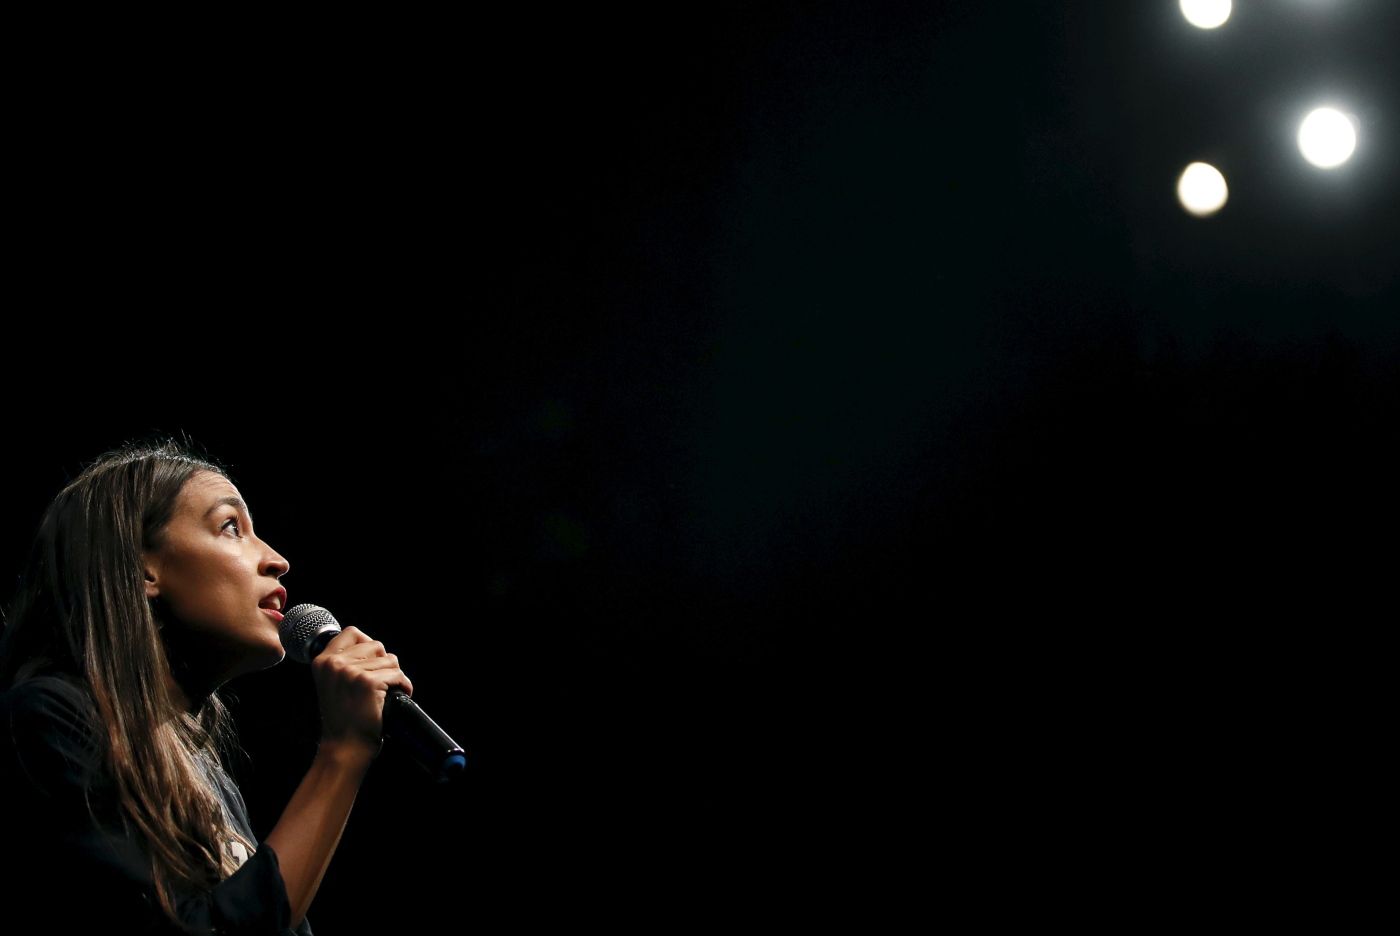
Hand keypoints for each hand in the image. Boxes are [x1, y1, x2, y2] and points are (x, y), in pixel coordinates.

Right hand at [310, 626, 413, 759]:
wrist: (344, 747)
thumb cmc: (344, 719)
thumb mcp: (334, 684)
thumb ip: (344, 663)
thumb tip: (372, 646)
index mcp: (322, 661)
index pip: (352, 633)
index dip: (367, 645)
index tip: (372, 663)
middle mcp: (334, 664)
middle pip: (375, 645)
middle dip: (384, 663)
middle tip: (381, 683)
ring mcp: (350, 672)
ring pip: (390, 659)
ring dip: (394, 676)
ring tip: (386, 692)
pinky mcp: (368, 682)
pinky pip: (398, 674)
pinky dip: (404, 686)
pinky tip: (397, 696)